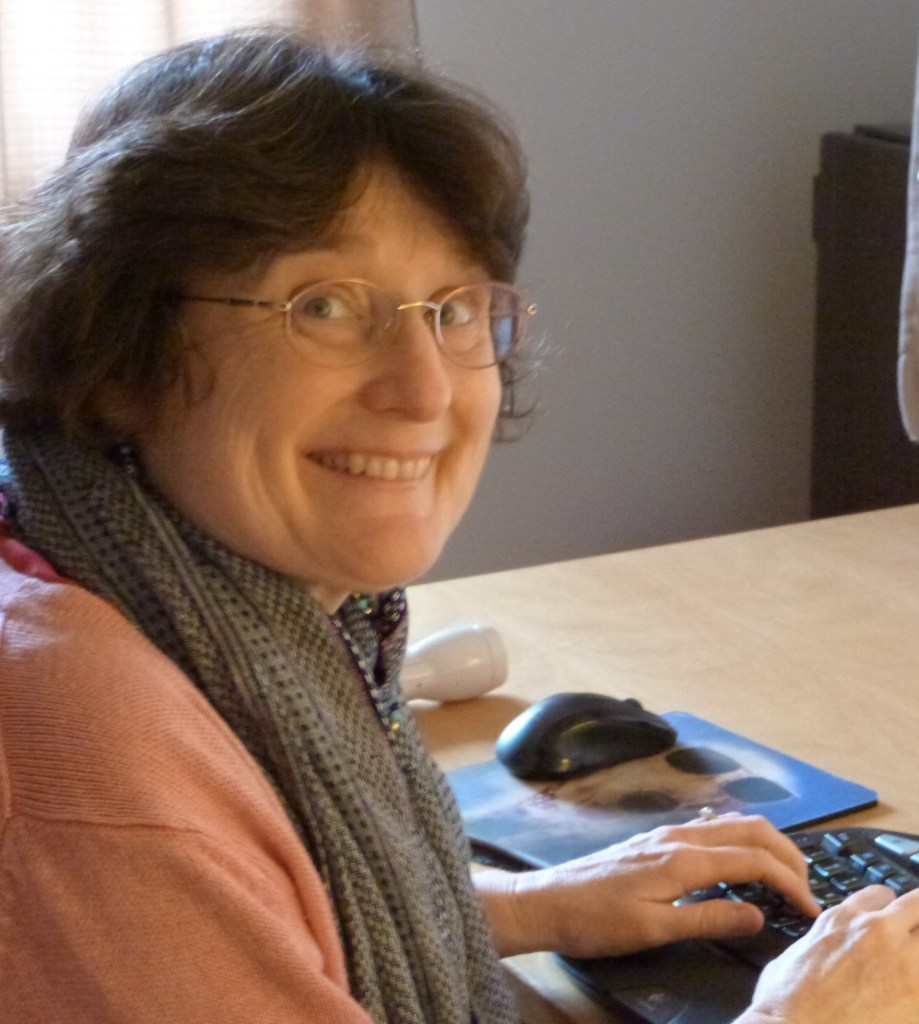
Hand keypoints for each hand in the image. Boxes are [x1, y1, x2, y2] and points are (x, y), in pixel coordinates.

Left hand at [475, 813, 819, 957]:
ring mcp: (666, 834)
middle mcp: (679, 837)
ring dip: (765, 844)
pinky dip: (740, 842)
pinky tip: (739, 866)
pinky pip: (711, 829)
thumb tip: (759, 914)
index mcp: (683, 858)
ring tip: (782, 878)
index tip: (811, 910)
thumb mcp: (654, 929)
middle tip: (806, 888)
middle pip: (751, 829)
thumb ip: (709, 918)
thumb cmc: (596, 920)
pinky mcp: (655, 840)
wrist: (547, 901)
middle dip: (787, 854)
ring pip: (732, 824)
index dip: (790, 882)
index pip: (754, 859)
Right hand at [736, 885, 918, 1023]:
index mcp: (842, 919)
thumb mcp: (797, 956)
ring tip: (910, 973)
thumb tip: (826, 948)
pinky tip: (910, 1002)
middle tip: (911, 942)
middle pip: (917, 904)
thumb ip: (822, 942)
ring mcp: (903, 963)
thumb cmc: (784, 1004)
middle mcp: (876, 931)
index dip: (886, 910)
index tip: (889, 923)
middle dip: (916, 921)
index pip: (881, 894)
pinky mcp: (917, 997)